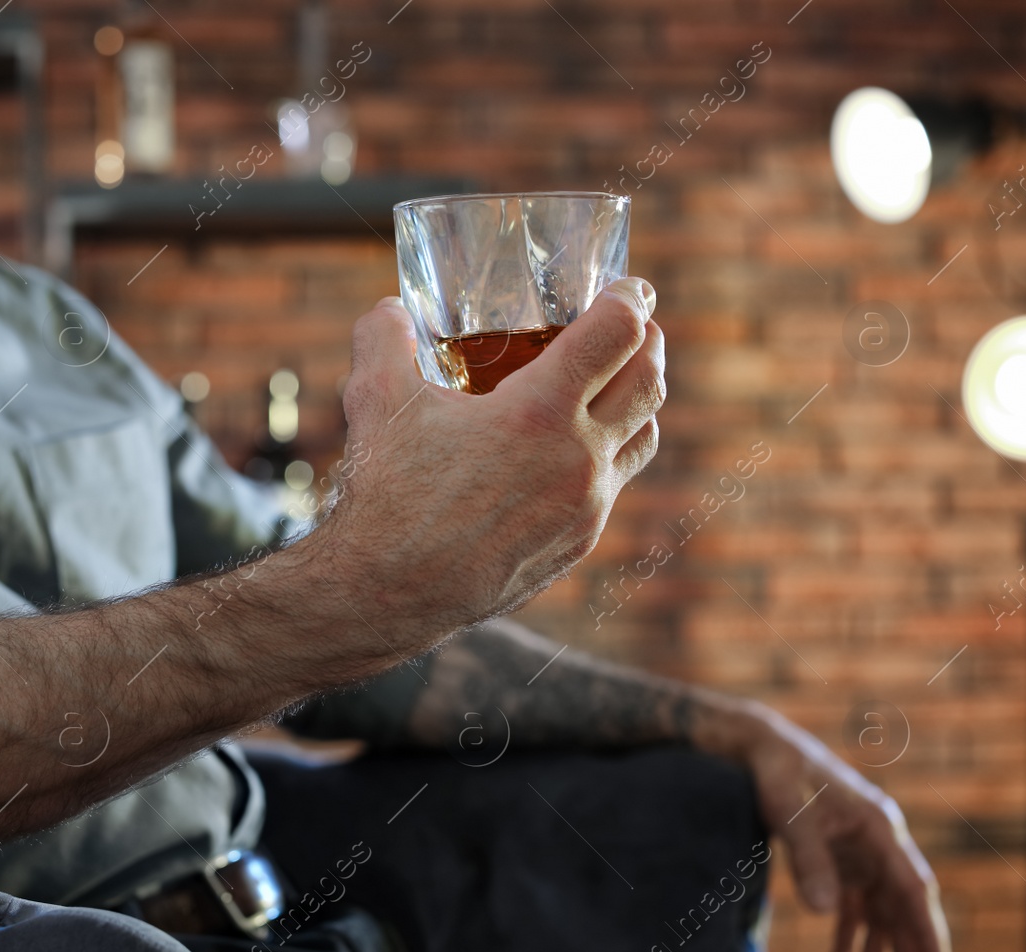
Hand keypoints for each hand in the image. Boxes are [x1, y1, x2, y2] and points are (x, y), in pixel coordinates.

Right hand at [325, 278, 664, 642]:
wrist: (391, 592)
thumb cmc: (387, 494)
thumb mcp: (376, 400)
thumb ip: (386, 339)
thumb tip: (390, 309)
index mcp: (539, 411)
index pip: (617, 334)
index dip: (630, 299)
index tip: (630, 287)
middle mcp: (578, 457)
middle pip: (649, 381)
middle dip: (649, 343)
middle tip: (637, 325)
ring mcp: (585, 505)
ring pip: (644, 437)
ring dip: (641, 400)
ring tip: (622, 383)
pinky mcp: (577, 543)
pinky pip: (613, 487)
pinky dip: (609, 454)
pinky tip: (579, 450)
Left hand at [736, 704, 953, 951]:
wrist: (758, 747)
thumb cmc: (777, 771)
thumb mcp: (789, 811)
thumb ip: (808, 858)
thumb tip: (824, 912)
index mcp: (879, 827)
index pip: (913, 888)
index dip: (926, 932)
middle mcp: (877, 844)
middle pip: (900, 910)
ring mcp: (859, 855)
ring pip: (876, 916)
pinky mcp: (837, 862)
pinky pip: (849, 909)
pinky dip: (845, 940)